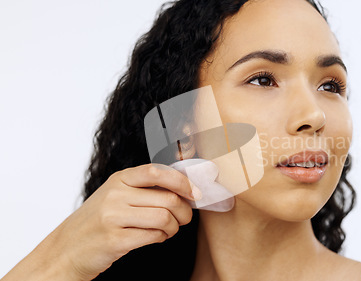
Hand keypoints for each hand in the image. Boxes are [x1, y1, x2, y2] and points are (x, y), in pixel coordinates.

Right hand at [2, 163, 201, 280]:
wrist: (65, 250)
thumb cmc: (97, 222)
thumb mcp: (115, 196)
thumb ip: (143, 189)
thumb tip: (186, 189)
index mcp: (118, 179)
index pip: (157, 172)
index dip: (182, 181)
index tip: (194, 193)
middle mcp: (115, 195)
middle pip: (168, 198)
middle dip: (184, 211)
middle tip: (184, 219)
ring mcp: (113, 217)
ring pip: (165, 217)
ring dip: (174, 227)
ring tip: (169, 229)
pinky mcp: (115, 240)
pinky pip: (154, 236)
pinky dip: (162, 237)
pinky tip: (157, 237)